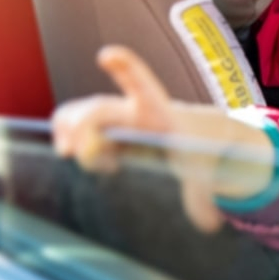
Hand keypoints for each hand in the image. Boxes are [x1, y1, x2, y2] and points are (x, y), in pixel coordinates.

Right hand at [52, 45, 275, 231]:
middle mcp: (135, 109)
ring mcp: (118, 114)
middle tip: (70, 152)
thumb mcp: (205, 172)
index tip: (107, 54)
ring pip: (81, 111)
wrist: (203, 132)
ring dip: (69, 131)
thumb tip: (209, 225)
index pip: (144, 87)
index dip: (127, 69)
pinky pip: (76, 121)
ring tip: (75, 156)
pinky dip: (68, 135)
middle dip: (81, 125)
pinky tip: (79, 155)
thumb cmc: (204, 147)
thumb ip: (204, 198)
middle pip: (100, 108)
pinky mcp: (107, 124)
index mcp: (161, 113)